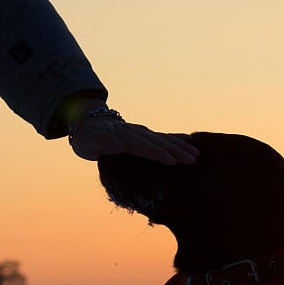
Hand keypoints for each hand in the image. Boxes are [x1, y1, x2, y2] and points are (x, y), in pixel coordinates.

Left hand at [66, 99, 197, 163]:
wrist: (88, 122)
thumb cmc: (88, 138)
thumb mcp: (89, 142)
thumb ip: (102, 143)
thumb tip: (118, 146)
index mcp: (124, 138)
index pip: (143, 147)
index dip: (158, 154)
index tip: (172, 162)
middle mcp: (136, 133)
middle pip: (158, 143)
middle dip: (176, 151)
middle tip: (192, 160)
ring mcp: (142, 132)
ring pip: (164, 139)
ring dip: (180, 146)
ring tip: (196, 154)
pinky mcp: (145, 134)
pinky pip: (164, 136)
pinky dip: (177, 137)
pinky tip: (190, 140)